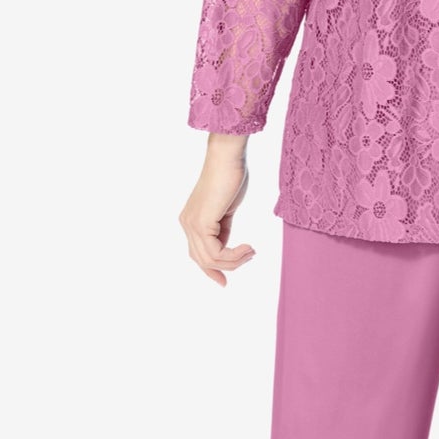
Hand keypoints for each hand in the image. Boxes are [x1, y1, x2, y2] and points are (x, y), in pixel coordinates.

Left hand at [179, 150, 255, 285]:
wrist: (228, 157)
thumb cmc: (231, 176)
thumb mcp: (226, 210)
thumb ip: (223, 229)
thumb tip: (228, 248)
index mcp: (191, 221)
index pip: (198, 255)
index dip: (212, 271)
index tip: (225, 282)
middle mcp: (187, 224)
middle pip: (203, 261)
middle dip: (228, 266)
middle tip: (249, 256)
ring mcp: (192, 224)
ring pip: (210, 259)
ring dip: (235, 260)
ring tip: (251, 251)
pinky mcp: (201, 223)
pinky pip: (216, 252)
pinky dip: (234, 254)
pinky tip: (248, 247)